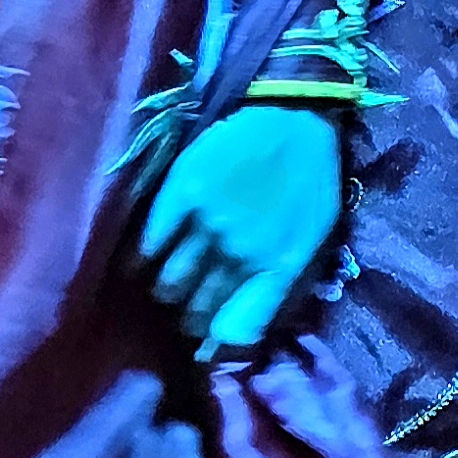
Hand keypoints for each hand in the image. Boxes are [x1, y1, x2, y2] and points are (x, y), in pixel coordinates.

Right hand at [136, 103, 343, 359]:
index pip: (240, 326)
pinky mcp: (182, 193)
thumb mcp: (315, 235)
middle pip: (201, 306)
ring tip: (166, 292)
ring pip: (173, 279)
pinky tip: (141, 262)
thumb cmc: (309, 176)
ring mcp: (209, 223)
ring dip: (168, 291)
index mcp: (279, 265)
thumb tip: (249, 323)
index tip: (206, 346)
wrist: (291, 112)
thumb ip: (285, 281)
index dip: (219, 344)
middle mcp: (241, 252)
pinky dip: (144, 256)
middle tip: (184, 321)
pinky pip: (153, 239)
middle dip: (191, 319)